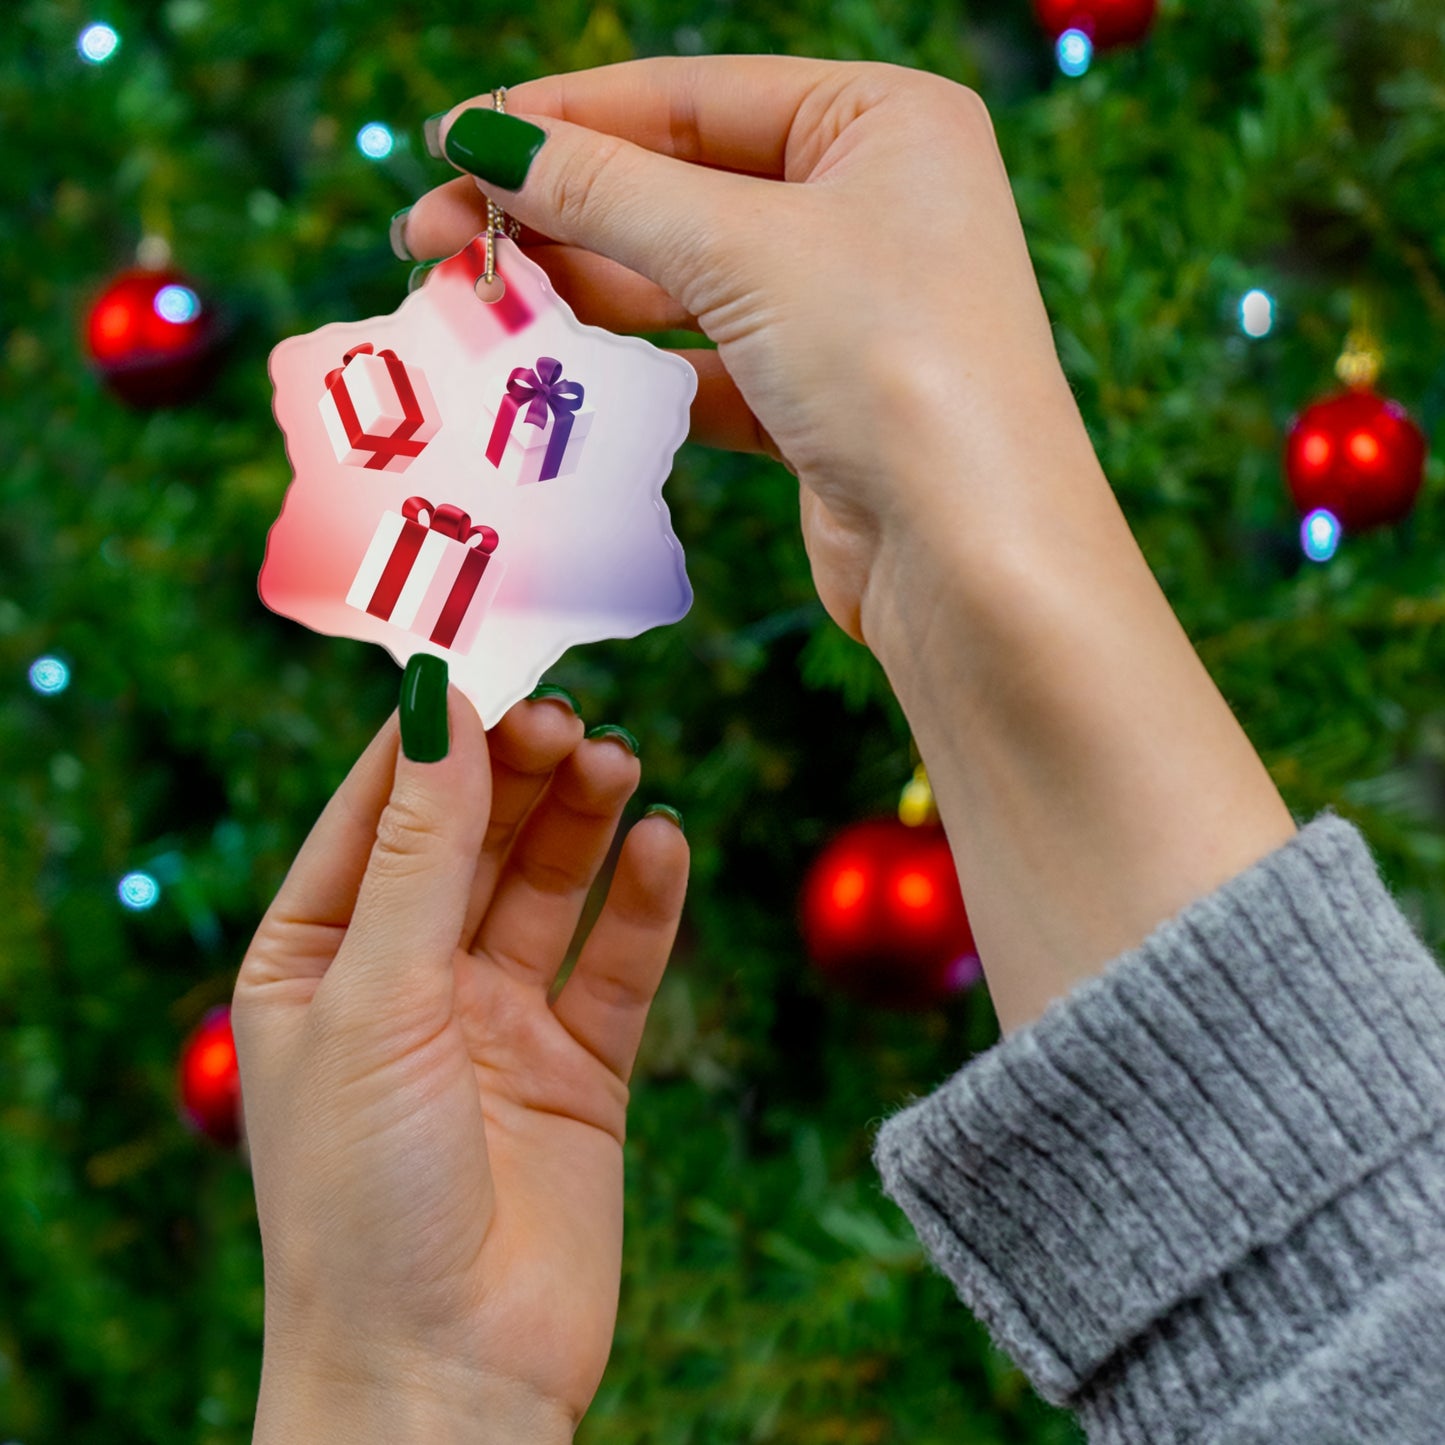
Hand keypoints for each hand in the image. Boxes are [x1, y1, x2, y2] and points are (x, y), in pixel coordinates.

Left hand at [232, 689, 687, 1440]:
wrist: (445, 1378)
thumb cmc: (362, 1198)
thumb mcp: (375, 999)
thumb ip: (419, 851)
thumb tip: (440, 704)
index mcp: (318, 959)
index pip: (377, 811)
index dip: (432, 735)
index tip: (489, 657)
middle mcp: (408, 980)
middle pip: (473, 837)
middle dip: (519, 771)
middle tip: (571, 716)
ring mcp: (498, 1022)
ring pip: (549, 886)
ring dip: (583, 820)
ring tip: (619, 762)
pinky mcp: (580, 1068)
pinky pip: (617, 962)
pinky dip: (643, 901)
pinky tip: (665, 844)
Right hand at [401, 57, 1095, 643]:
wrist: (973, 559)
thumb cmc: (893, 365)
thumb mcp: (743, 249)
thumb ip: (607, 189)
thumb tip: (486, 140)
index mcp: (882, 121)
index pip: (690, 97)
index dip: (562, 118)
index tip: (451, 142)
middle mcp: (871, 204)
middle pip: (677, 187)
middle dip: (555, 212)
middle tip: (430, 237)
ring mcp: (846, 307)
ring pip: (684, 281)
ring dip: (580, 292)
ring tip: (473, 303)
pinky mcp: (820, 401)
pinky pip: (705, 364)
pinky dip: (633, 371)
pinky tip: (557, 373)